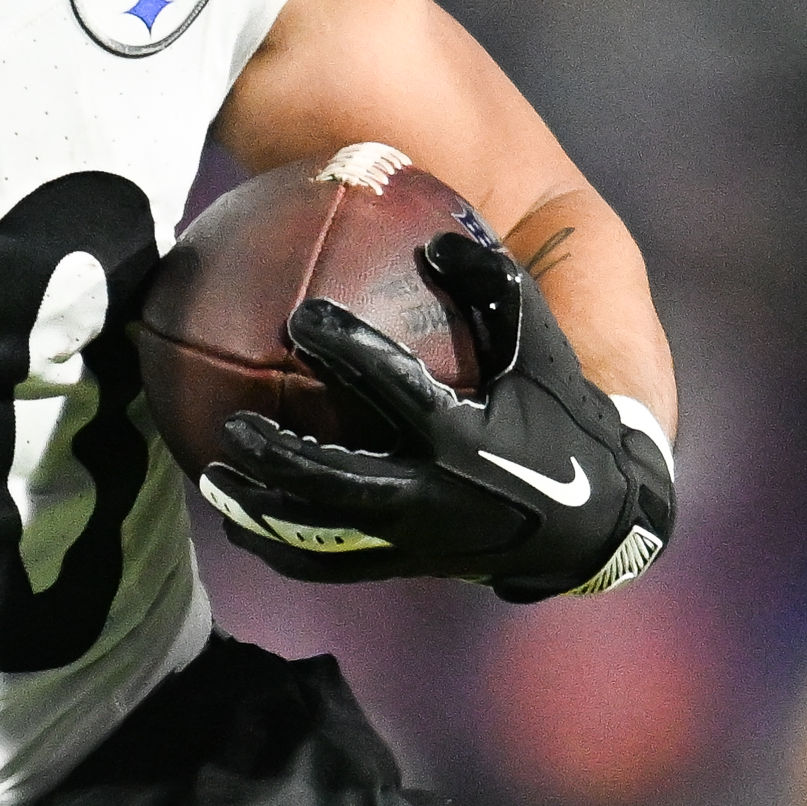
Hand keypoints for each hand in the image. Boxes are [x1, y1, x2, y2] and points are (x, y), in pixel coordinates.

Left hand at [202, 228, 675, 599]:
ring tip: (212, 481)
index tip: (300, 317)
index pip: (390, 386)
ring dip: (262, 512)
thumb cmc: (566, 422)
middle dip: (279, 454)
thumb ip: (495, 290)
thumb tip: (437, 239)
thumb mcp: (542, 350)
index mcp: (462, 437)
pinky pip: (330, 566)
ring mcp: (414, 538)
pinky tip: (243, 524)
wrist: (594, 523)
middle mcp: (431, 494)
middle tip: (233, 424)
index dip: (344, 348)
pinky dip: (281, 548)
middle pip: (334, 479)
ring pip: (320, 536)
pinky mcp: (405, 566)